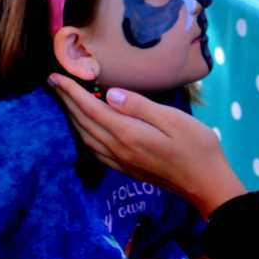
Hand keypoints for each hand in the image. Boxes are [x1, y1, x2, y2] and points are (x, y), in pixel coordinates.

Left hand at [49, 73, 246, 218]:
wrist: (205, 182)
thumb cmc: (196, 145)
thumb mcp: (172, 119)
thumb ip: (139, 106)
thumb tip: (110, 93)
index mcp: (128, 134)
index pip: (91, 108)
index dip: (72, 92)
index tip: (57, 75)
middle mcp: (118, 149)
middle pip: (84, 122)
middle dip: (66, 101)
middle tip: (52, 82)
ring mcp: (120, 161)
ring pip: (85, 137)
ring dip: (72, 117)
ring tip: (64, 99)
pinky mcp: (125, 168)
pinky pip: (94, 150)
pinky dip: (82, 134)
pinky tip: (83, 127)